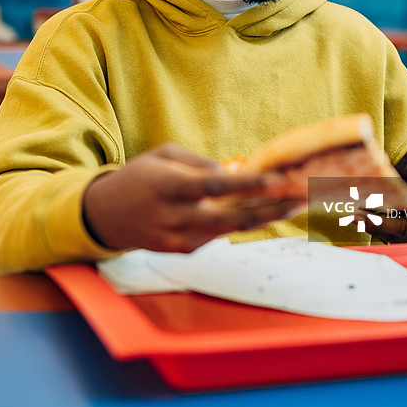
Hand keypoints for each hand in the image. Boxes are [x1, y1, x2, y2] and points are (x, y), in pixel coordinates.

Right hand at [82, 143, 300, 252]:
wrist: (105, 216)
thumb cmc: (139, 177)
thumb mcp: (164, 155)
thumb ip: (200, 164)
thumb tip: (233, 174)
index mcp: (170, 187)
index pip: (217, 187)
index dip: (250, 185)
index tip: (279, 181)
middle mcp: (177, 217)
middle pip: (233, 217)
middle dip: (272, 208)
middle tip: (302, 198)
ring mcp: (180, 239)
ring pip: (232, 229)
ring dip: (265, 217)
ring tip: (295, 204)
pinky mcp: (183, 251)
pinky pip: (218, 234)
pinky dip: (238, 221)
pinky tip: (258, 209)